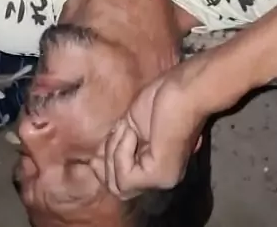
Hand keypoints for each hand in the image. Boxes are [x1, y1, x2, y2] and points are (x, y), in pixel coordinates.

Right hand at [98, 58, 208, 199]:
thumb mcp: (130, 126)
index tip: (92, 158)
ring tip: (128, 127)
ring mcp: (162, 179)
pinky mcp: (159, 175)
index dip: (105, 171)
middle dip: (107, 163)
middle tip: (109, 139)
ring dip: (115, 150)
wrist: (183, 88)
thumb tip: (95, 163)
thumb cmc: (162, 97)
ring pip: (119, 183)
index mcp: (157, 165)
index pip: (124, 184)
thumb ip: (118, 146)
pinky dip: (122, 151)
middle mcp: (162, 178)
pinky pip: (125, 175)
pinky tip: (132, 132)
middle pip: (118, 189)